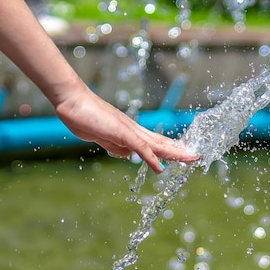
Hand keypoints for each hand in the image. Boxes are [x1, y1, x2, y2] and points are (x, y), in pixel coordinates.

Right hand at [54, 86, 198, 173]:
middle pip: (162, 143)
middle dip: (180, 151)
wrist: (72, 102)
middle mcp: (134, 130)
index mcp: (130, 132)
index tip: (184, 155)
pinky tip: (160, 168)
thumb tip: (127, 155)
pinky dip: (152, 158)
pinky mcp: (121, 133)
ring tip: (191, 158)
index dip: (171, 149)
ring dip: (175, 153)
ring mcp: (129, 131)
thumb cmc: (85, 117)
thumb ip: (115, 145)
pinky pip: (140, 148)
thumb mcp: (102, 137)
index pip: (156, 143)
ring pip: (157, 144)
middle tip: (197, 156)